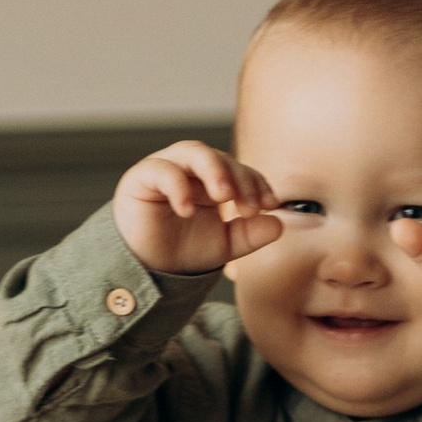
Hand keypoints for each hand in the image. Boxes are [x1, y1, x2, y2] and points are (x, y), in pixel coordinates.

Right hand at [112, 142, 283, 275]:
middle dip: (240, 179)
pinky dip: (178, 186)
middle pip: (220, 158)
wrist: (148, 270)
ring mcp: (167, 168)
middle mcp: (191, 169)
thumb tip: (279, 224)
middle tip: (249, 207)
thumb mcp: (225, 245)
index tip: (270, 205)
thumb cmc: (184, 250)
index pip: (240, 170)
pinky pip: (162, 170)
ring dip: (214, 170)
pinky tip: (187, 210)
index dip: (257, 183)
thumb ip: (251, 234)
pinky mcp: (142, 177)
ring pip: (194, 151)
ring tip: (224, 196)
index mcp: (213, 180)